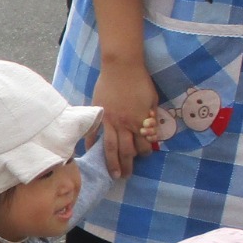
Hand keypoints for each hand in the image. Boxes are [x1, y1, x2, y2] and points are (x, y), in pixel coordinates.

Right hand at [91, 61, 159, 177]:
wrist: (121, 66)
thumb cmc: (140, 81)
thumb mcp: (152, 99)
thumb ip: (150, 116)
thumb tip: (150, 130)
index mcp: (140, 121)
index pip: (144, 144)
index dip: (146, 152)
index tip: (145, 154)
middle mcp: (125, 125)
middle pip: (126, 151)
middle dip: (127, 166)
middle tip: (125, 176)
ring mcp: (109, 121)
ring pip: (110, 148)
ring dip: (111, 163)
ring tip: (112, 174)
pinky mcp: (98, 115)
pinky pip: (94, 133)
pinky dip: (91, 144)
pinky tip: (91, 154)